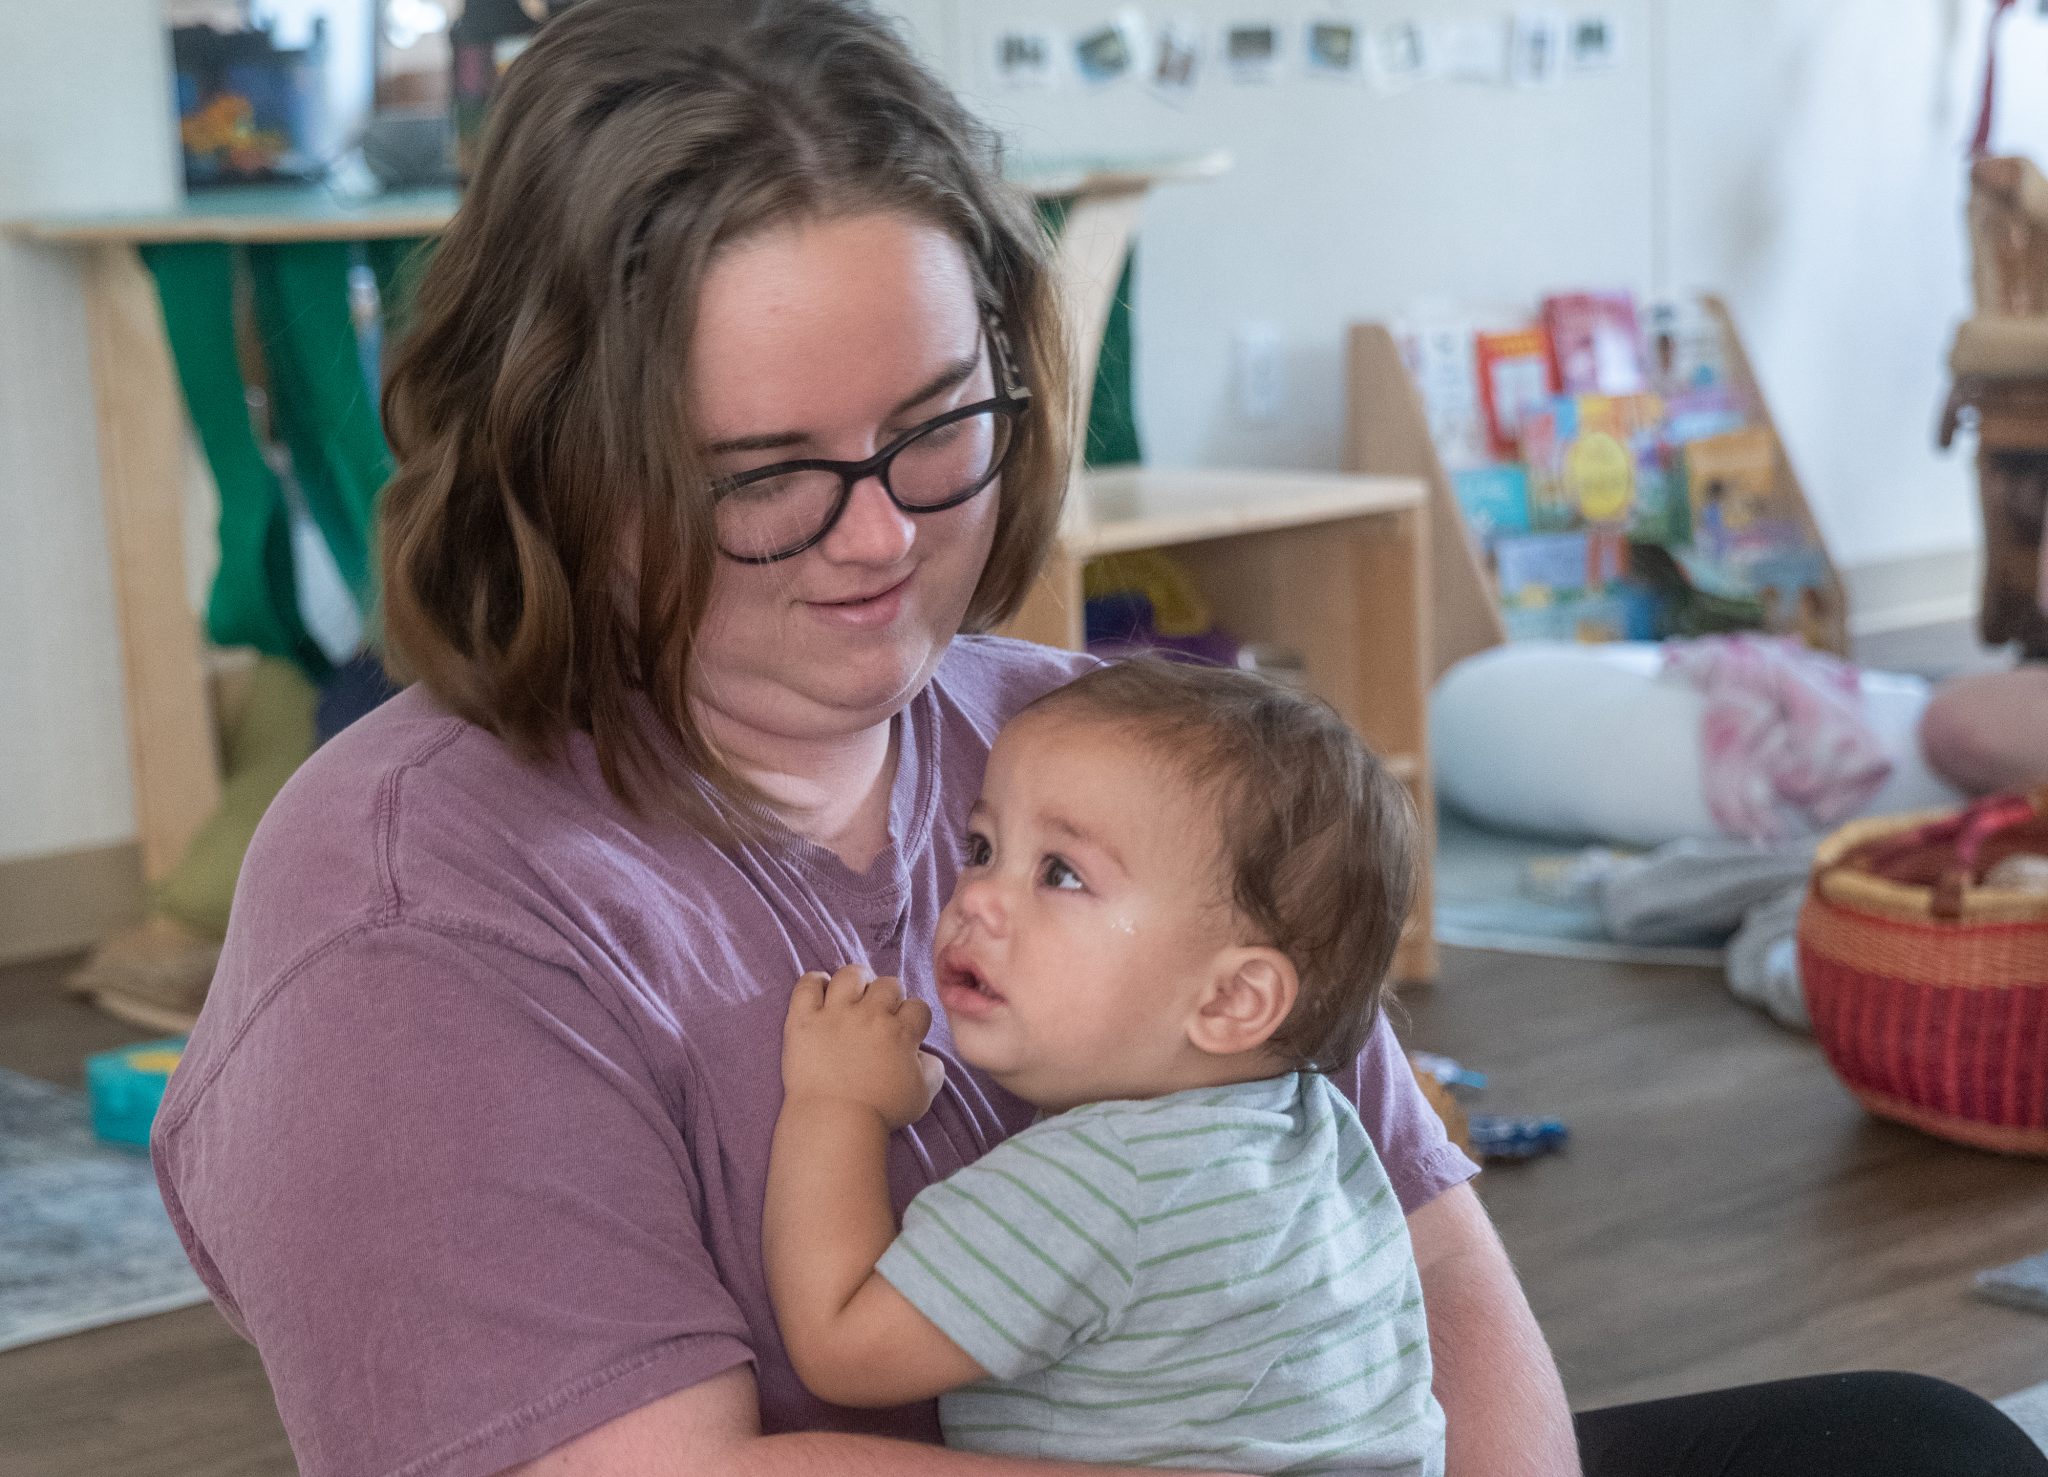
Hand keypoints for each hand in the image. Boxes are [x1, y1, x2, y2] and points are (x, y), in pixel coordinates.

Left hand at [782, 966, 945, 1129]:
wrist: (834, 1122)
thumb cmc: (880, 1113)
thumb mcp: (922, 1095)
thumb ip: (932, 1069)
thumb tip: (925, 1054)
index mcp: (901, 1032)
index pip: (917, 1006)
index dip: (913, 1017)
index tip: (904, 1030)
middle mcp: (870, 1015)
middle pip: (888, 984)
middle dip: (888, 996)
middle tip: (878, 1015)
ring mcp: (835, 1014)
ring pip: (851, 974)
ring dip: (856, 980)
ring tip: (852, 995)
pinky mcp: (804, 1019)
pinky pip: (807, 984)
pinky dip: (814, 982)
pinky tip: (820, 992)